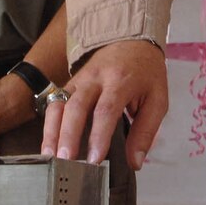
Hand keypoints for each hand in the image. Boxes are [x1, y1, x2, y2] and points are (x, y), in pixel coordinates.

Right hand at [43, 39, 167, 169]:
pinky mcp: (69, 84)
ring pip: (60, 104)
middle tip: (66, 161)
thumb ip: (146, 131)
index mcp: (121, 81)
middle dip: (69, 135)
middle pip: (77, 106)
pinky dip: (49, 125)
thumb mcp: (157, 99)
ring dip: (52, 132)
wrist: (131, 41)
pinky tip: (48, 146)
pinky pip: (54, 104)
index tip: (95, 160)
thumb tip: (134, 163)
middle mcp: (95, 78)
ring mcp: (78, 80)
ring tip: (51, 157)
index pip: (106, 109)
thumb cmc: (146, 74)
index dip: (99, 135)